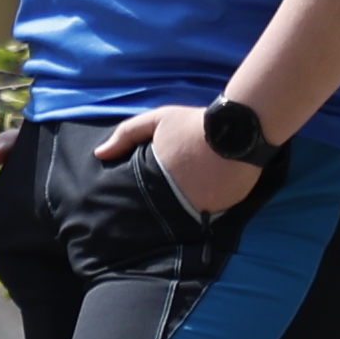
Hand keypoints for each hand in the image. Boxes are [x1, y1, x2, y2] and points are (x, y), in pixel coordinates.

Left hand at [91, 101, 266, 219]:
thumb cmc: (195, 125)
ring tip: (180, 204)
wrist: (240, 129)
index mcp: (158, 178)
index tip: (128, 203)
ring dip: (181, 212)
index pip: (137, 199)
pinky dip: (203, 210)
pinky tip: (202, 201)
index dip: (133, 200)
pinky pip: (207, 216)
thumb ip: (127, 135)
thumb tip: (99, 154)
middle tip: (155, 205)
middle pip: (159, 212)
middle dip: (156, 210)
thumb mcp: (158, 121)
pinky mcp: (222, 210)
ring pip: (184, 217)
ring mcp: (201, 207)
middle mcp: (177, 198)